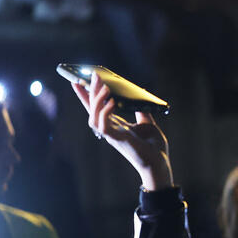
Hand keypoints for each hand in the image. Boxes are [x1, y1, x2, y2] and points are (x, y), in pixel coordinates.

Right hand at [72, 73, 173, 189]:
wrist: (160, 162)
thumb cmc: (154, 146)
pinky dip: (105, 112)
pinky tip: (111, 101)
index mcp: (116, 125)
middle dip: (91, 92)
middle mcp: (110, 130)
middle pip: (93, 109)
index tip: (77, 81)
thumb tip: (140, 97)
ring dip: (97, 101)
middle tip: (94, 76)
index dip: (86, 96)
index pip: (97, 108)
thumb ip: (141, 112)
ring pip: (94, 117)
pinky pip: (104, 125)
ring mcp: (112, 135)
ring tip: (104, 87)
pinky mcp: (117, 140)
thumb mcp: (148, 123)